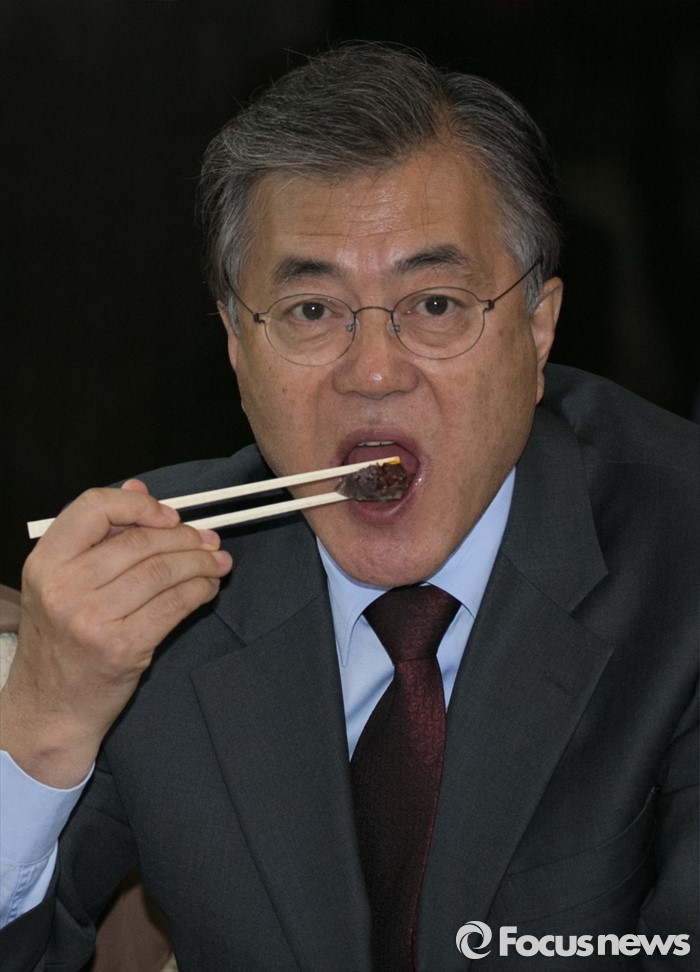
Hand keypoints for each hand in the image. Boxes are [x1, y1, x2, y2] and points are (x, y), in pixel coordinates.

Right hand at [0, 480, 231, 786]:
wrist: (51, 708)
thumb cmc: (62, 641)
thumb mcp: (63, 582)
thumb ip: (99, 534)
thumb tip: (138, 489)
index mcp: (46, 562)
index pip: (93, 508)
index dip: (139, 506)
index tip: (169, 516)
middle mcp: (64, 587)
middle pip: (139, 541)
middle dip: (185, 537)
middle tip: (209, 541)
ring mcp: (91, 619)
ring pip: (162, 571)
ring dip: (200, 563)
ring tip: (217, 563)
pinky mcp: (122, 647)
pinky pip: (174, 605)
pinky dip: (199, 591)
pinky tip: (207, 588)